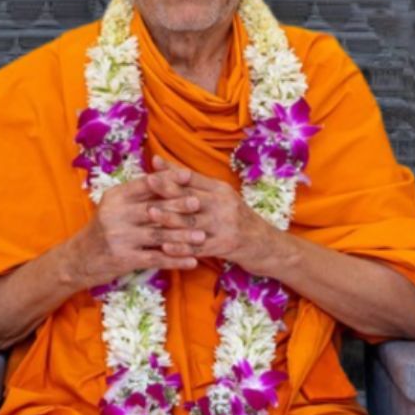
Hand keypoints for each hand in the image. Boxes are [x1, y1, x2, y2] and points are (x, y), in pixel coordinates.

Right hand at [71, 172, 206, 285]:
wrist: (80, 259)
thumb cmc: (104, 227)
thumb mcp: (114, 205)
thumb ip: (137, 192)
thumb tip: (165, 172)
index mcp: (115, 197)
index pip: (145, 184)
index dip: (168, 178)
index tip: (188, 175)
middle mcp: (115, 215)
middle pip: (154, 208)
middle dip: (179, 205)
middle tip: (199, 203)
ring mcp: (119, 238)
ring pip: (158, 234)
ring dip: (183, 236)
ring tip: (202, 236)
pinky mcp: (124, 259)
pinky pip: (156, 258)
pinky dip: (176, 260)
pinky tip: (192, 261)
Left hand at [146, 154, 278, 274]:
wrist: (268, 245)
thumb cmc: (238, 219)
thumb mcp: (223, 198)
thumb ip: (198, 186)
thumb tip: (172, 169)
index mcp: (221, 189)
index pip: (194, 178)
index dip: (173, 172)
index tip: (152, 167)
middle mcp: (224, 204)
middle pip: (192, 195)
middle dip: (168, 190)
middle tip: (146, 186)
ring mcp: (224, 225)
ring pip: (193, 220)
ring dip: (170, 217)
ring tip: (150, 213)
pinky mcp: (225, 246)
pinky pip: (198, 246)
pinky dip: (181, 247)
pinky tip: (165, 247)